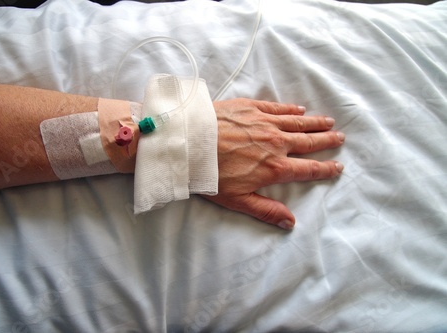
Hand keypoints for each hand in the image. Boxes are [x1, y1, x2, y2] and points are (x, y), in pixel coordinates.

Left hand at [202, 99, 344, 229]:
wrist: (188, 143)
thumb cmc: (209, 175)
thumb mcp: (237, 201)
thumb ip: (266, 210)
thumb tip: (291, 223)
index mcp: (274, 168)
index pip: (308, 169)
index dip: (326, 169)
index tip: (338, 166)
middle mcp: (276, 143)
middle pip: (308, 142)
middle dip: (326, 141)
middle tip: (340, 137)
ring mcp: (264, 123)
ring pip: (297, 122)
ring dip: (315, 123)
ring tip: (329, 122)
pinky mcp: (251, 108)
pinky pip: (277, 107)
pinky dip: (291, 109)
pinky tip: (300, 109)